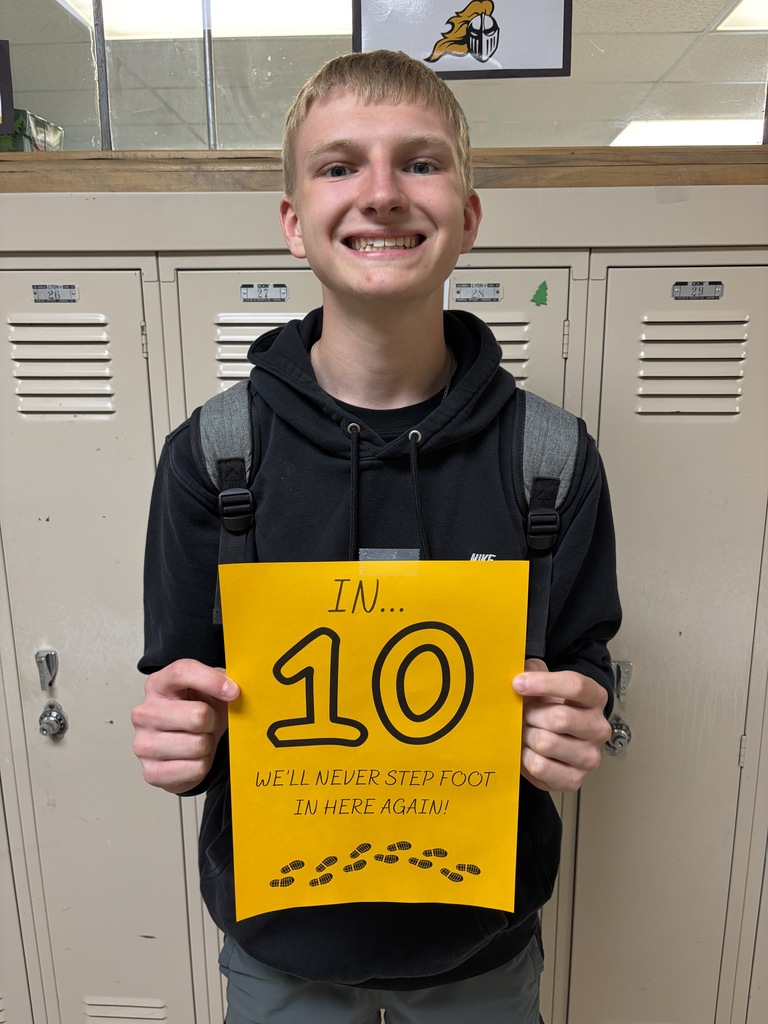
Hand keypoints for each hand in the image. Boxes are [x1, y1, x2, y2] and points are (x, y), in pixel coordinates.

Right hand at [131, 659, 239, 793]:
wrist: (180, 748)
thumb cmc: (194, 712)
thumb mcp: (207, 690)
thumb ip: (221, 680)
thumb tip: (235, 686)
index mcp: (158, 685)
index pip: (182, 672)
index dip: (211, 680)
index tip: (234, 691)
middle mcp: (144, 712)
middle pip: (198, 715)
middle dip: (214, 721)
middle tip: (210, 722)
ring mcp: (144, 743)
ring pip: (199, 745)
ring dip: (208, 744)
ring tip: (199, 739)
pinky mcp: (151, 771)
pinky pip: (196, 768)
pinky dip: (202, 765)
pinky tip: (192, 758)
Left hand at [512, 658, 611, 792]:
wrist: (553, 742)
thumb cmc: (548, 708)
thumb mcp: (543, 684)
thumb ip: (532, 670)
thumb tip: (520, 668)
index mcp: (595, 699)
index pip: (575, 686)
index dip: (543, 683)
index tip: (517, 683)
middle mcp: (598, 728)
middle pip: (559, 718)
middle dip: (531, 714)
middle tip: (523, 714)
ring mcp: (589, 757)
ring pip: (546, 742)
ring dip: (527, 736)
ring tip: (526, 732)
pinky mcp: (574, 779)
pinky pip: (540, 766)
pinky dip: (526, 757)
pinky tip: (528, 751)